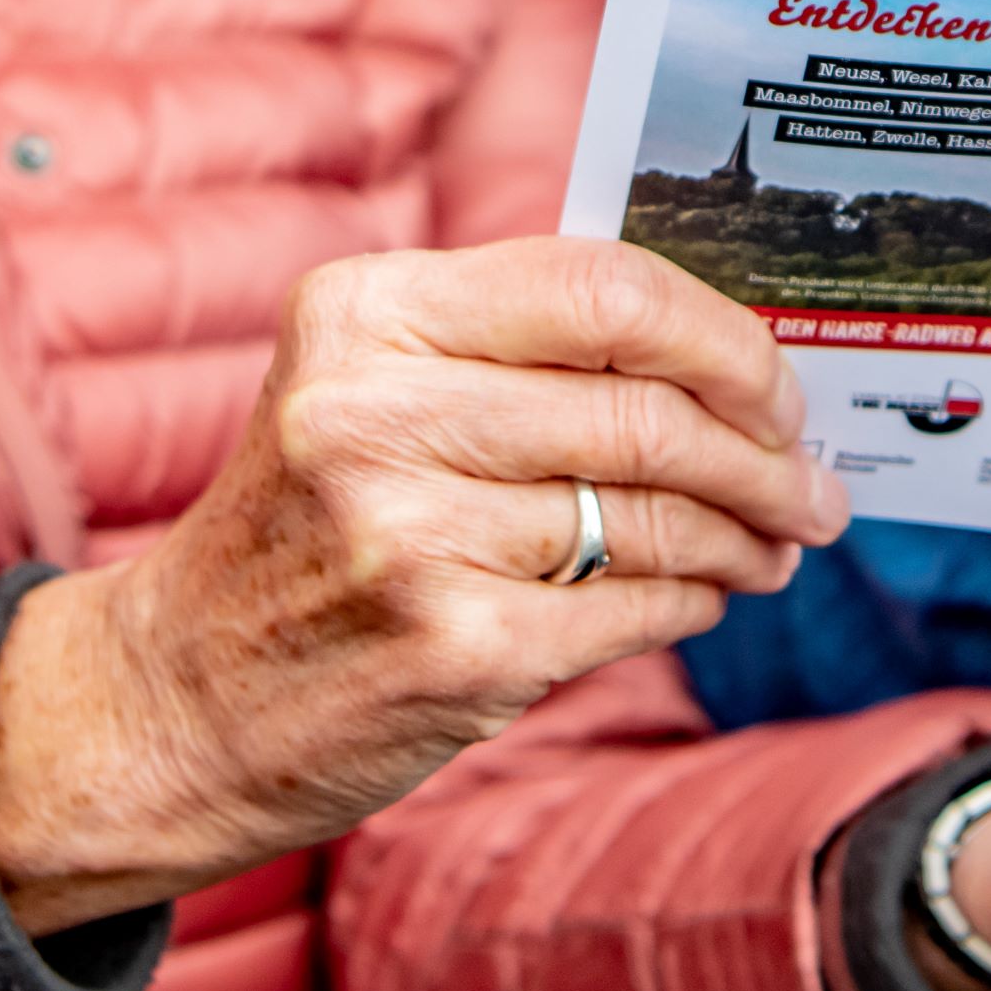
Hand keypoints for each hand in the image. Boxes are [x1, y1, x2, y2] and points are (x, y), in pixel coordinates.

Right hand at [0, 239, 846, 928]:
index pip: (603, 290)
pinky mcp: (453, 651)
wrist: (176, 700)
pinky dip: (692, 599)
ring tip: (777, 544)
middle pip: (648, 410)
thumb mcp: (365, 389)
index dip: (723, 338)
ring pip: (655, 514)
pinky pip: (634, 608)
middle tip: (814, 484)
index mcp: (363, 315)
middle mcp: (375, 413)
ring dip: (745, 533)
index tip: (780, 385)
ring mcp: (412, 538)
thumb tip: (734, 359)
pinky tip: (701, 595)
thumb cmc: (306, 530)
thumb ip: (516, 350)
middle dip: (766, 453)